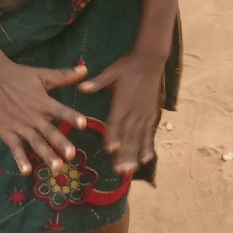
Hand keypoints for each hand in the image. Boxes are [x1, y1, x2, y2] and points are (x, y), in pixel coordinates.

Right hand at [0, 60, 87, 175]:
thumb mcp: (43, 74)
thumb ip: (64, 75)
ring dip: (46, 155)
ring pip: (35, 142)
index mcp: (44, 102)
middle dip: (61, 143)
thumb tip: (86, 68)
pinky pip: (15, 148)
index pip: (60, 110)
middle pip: (49, 131)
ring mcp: (20, 125)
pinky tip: (27, 171)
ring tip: (57, 167)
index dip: (72, 117)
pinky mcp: (7, 132)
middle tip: (71, 155)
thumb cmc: (21, 77)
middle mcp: (34, 116)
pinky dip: (20, 159)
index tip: (83, 124)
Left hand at [79, 52, 162, 174]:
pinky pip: (150, 134)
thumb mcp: (111, 72)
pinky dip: (148, 147)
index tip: (110, 150)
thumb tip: (81, 87)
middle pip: (128, 136)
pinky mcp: (151, 115)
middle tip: (119, 171)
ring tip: (130, 170)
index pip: (116, 122)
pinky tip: (146, 160)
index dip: (113, 136)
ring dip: (134, 156)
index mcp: (121, 103)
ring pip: (139, 139)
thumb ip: (97, 83)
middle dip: (123, 154)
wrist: (150, 61)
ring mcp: (144, 115)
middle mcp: (133, 112)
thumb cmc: (127, 66)